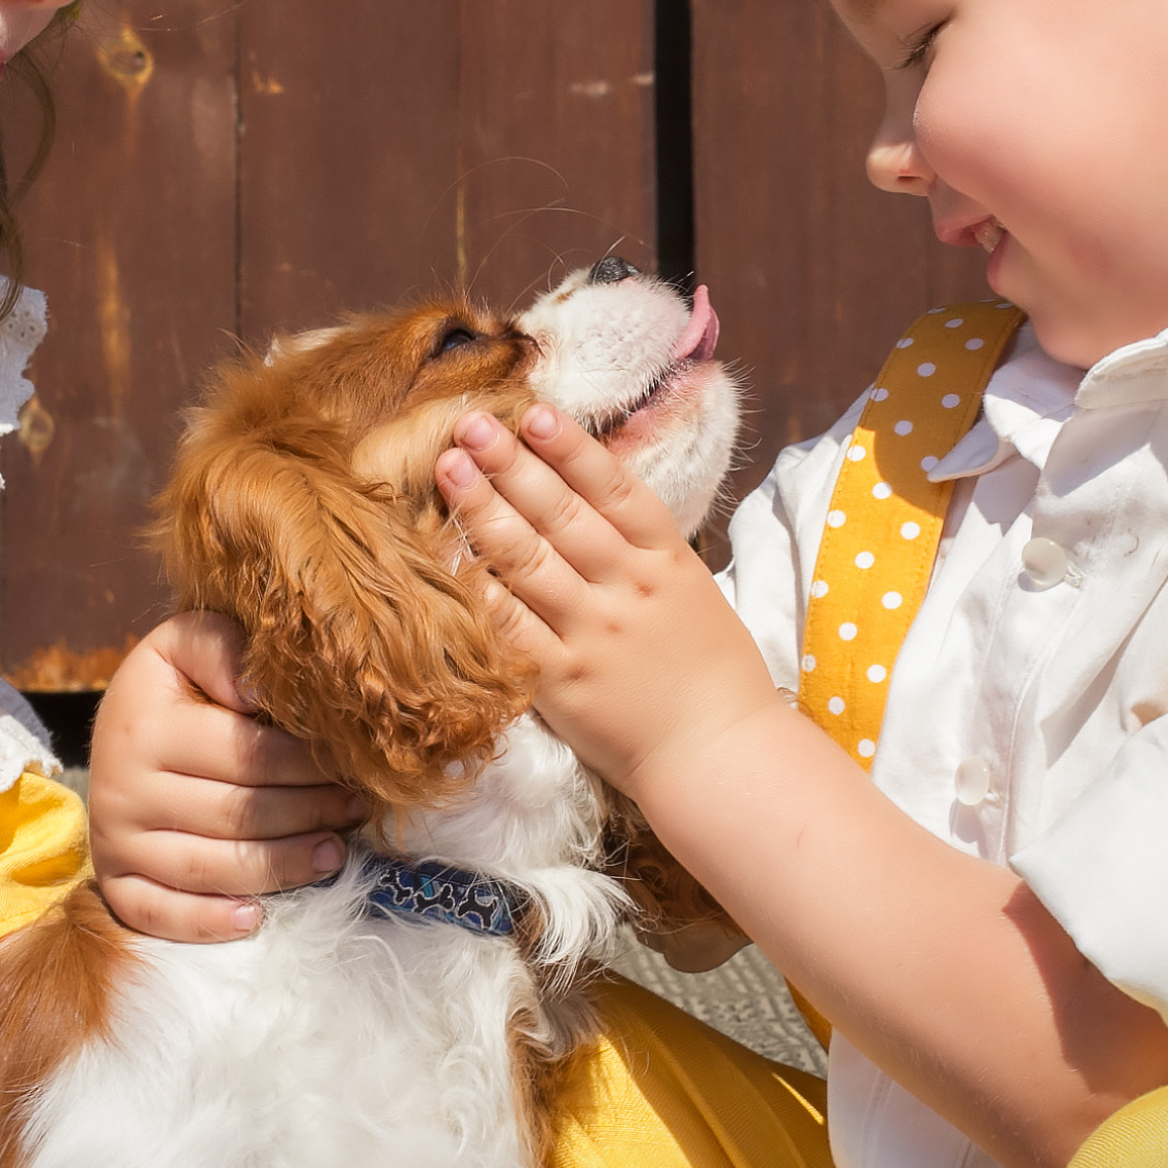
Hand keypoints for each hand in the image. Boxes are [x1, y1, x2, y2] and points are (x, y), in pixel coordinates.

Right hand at [87, 611, 366, 940]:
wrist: (119, 726)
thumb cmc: (176, 684)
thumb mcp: (190, 643)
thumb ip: (227, 651)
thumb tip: (267, 691)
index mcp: (145, 726)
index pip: (244, 755)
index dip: (306, 765)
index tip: (353, 767)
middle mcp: (121, 787)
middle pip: (234, 814)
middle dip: (308, 814)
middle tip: (356, 809)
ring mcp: (114, 840)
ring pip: (208, 868)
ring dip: (279, 868)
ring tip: (332, 854)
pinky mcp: (113, 880)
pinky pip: (156, 913)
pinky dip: (206, 922)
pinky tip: (256, 917)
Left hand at [434, 405, 779, 796]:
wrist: (721, 755)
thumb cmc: (712, 670)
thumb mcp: (693, 588)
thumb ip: (643, 544)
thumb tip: (589, 488)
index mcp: (667, 560)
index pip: (614, 488)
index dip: (571, 447)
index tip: (533, 412)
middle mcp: (629, 589)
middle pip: (561, 513)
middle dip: (511, 463)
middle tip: (469, 424)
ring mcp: (594, 634)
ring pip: (528, 559)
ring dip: (484, 509)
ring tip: (450, 469)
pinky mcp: (563, 682)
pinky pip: (509, 626)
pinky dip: (477, 589)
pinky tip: (446, 557)